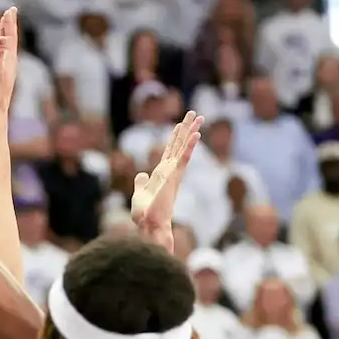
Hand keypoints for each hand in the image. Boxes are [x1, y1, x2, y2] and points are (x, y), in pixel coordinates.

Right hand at [0, 7, 18, 119]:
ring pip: (7, 49)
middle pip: (11, 41)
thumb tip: (3, 39)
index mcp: (9, 62)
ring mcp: (5, 71)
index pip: (10, 38)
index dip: (9, 24)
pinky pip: (2, 57)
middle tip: (10, 10)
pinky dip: (1, 48)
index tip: (9, 10)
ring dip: (6, 35)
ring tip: (4, 25)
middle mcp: (10, 65)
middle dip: (9, 25)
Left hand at [131, 111, 202, 234]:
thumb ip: (141, 183)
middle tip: (195, 113)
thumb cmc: (145, 214)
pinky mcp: (174, 177)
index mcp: (163, 174)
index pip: (170, 151)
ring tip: (199, 117)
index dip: (175, 138)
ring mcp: (174, 173)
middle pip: (179, 146)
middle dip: (187, 129)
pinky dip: (189, 146)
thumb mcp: (139, 194)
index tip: (180, 124)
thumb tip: (141, 175)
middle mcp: (171, 172)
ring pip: (184, 148)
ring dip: (191, 132)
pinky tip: (196, 134)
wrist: (149, 225)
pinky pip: (183, 158)